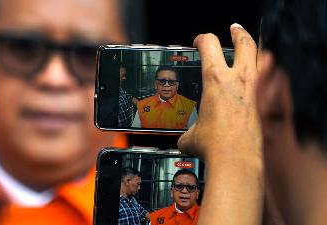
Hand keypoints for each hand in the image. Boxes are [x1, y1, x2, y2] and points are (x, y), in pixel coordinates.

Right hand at [178, 24, 263, 224]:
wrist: (236, 161)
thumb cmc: (213, 146)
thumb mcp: (191, 137)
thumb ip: (188, 133)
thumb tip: (185, 140)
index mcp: (215, 80)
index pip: (208, 44)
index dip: (202, 39)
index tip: (200, 41)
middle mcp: (238, 80)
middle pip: (243, 41)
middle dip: (237, 33)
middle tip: (233, 31)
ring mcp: (255, 90)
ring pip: (262, 57)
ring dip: (256, 50)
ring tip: (250, 51)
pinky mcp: (264, 104)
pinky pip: (268, 81)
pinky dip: (263, 75)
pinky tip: (255, 83)